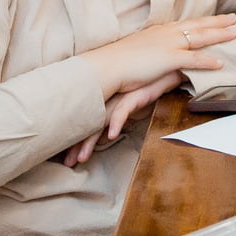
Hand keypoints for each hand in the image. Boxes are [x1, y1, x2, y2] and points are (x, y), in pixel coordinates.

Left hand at [63, 70, 182, 166]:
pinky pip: (123, 110)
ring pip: (100, 121)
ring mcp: (120, 98)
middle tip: (68, 163)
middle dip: (77, 145)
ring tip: (83, 157)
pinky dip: (116, 123)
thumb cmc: (149, 90)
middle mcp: (109, 101)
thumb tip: (104, 138)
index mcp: (106, 105)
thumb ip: (116, 123)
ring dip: (90, 140)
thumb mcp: (131, 111)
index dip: (77, 143)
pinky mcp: (134, 94)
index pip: (87, 126)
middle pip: (88, 125)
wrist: (167, 72)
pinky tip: (112, 136)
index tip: (69, 160)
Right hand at [80, 13, 235, 99]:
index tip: (218, 17)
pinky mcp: (167, 58)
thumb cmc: (118, 61)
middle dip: (219, 22)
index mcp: (160, 31)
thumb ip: (154, 50)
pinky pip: (193, 59)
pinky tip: (221, 63)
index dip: (204, 20)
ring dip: (220, 35)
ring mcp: (168, 45)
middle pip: (198, 25)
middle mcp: (166, 34)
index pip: (187, 23)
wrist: (106, 66)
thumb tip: (162, 55)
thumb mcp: (139, 50)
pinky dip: (208, 61)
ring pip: (200, 38)